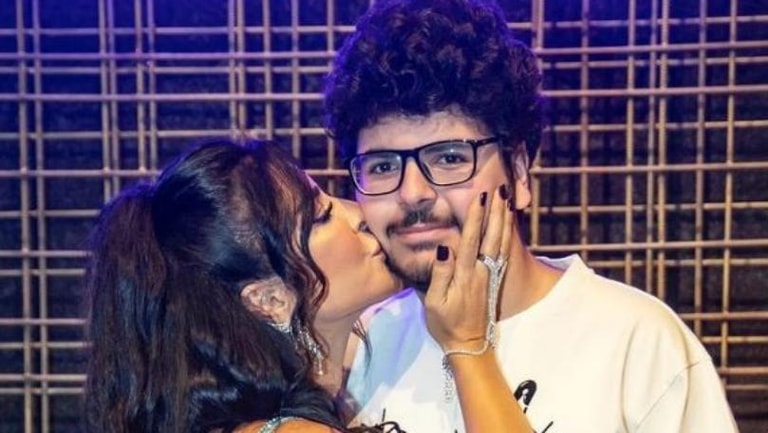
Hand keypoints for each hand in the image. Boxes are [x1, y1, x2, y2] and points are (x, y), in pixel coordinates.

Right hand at [424, 184, 512, 352]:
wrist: (469, 344)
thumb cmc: (445, 324)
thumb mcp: (434, 303)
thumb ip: (439, 275)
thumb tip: (444, 248)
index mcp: (465, 275)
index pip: (470, 239)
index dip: (475, 217)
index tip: (481, 197)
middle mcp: (481, 271)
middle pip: (491, 236)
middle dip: (496, 211)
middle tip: (501, 189)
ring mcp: (490, 275)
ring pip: (501, 242)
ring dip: (504, 219)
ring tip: (508, 199)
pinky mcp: (494, 279)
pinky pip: (505, 252)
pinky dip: (508, 235)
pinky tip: (509, 224)